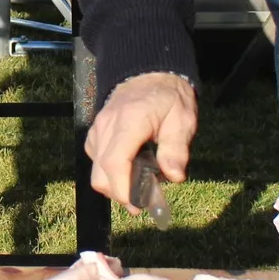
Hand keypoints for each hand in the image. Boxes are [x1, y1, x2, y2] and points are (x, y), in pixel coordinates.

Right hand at [85, 72, 196, 208]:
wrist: (148, 74)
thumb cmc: (168, 98)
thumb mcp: (183, 119)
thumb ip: (177, 148)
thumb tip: (174, 177)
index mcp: (130, 121)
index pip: (115, 161)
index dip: (122, 189)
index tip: (138, 205)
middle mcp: (107, 126)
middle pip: (100, 173)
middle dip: (119, 194)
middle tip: (144, 201)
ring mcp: (98, 129)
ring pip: (96, 170)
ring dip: (115, 185)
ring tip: (139, 184)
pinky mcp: (95, 133)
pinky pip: (95, 160)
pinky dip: (109, 173)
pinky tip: (129, 170)